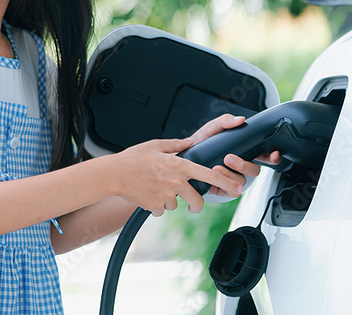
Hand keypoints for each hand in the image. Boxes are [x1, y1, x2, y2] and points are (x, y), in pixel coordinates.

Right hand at [110, 137, 244, 216]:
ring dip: (170, 200)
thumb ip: (176, 144)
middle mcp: (175, 181)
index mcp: (178, 165)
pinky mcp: (156, 206)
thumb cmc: (132, 159)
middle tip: (193, 203)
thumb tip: (190, 141)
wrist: (113, 174)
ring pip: (177, 204)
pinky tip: (146, 194)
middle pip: (197, 200)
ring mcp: (166, 195)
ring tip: (155, 188)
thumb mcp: (155, 145)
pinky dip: (157, 204)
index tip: (238, 188)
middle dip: (196, 204)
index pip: (208, 174)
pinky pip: (162, 209)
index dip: (225, 182)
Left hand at [185, 113, 282, 197]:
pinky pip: (232, 191)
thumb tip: (240, 119)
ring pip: (243, 181)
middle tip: (229, 158)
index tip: (274, 153)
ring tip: (217, 167)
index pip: (265, 156)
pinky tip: (215, 175)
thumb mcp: (211, 129)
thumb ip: (224, 121)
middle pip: (255, 170)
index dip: (273, 157)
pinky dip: (225, 184)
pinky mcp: (225, 189)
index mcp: (244, 152)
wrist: (183, 160)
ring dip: (231, 174)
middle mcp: (241, 167)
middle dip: (244, 165)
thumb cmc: (200, 145)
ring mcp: (234, 178)